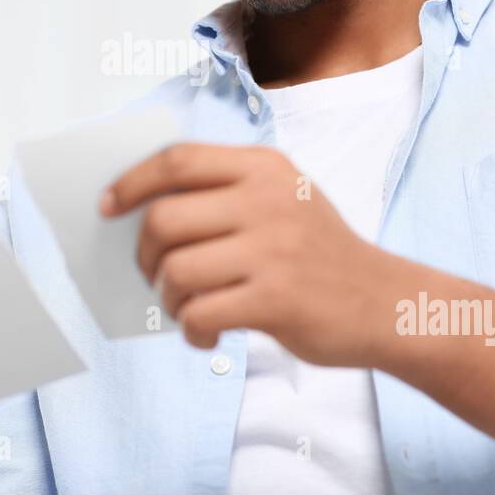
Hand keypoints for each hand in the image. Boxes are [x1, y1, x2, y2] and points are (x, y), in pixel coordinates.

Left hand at [101, 143, 393, 365]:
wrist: (386, 303)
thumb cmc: (321, 254)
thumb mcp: (286, 198)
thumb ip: (228, 193)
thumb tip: (145, 211)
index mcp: (263, 168)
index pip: (177, 160)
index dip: (132, 182)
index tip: (108, 207)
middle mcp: (266, 201)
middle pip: (164, 218)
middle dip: (145, 256)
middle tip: (156, 276)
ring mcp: (272, 249)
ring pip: (176, 271)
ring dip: (169, 299)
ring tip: (188, 308)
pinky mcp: (276, 298)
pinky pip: (200, 313)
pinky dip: (193, 330)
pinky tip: (209, 333)